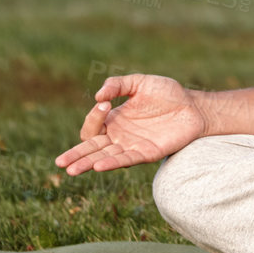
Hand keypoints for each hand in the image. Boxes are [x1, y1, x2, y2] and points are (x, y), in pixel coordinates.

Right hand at [56, 74, 208, 174]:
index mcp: (115, 120)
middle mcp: (120, 136)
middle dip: (76, 155)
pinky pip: (126, 160)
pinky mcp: (147, 153)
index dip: (93, 117)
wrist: (193, 105)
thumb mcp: (140, 82)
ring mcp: (132, 146)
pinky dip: (112, 163)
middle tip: (60, 163)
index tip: (104, 104)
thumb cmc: (167, 93)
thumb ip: (118, 85)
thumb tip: (98, 96)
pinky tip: (99, 166)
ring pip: (105, 158)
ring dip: (88, 164)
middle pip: (92, 149)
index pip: (93, 127)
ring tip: (71, 170)